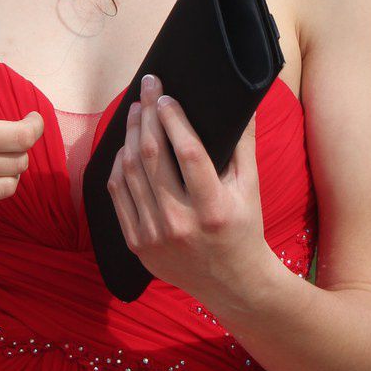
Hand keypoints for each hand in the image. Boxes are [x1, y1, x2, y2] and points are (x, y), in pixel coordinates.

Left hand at [107, 73, 270, 296]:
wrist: (231, 283)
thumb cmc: (244, 228)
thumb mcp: (251, 188)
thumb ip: (244, 144)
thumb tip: (245, 103)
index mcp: (213, 209)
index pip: (188, 153)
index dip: (174, 120)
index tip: (166, 95)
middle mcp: (181, 223)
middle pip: (153, 157)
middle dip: (149, 115)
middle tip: (147, 87)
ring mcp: (154, 236)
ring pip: (131, 172)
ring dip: (131, 135)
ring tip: (137, 110)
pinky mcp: (137, 244)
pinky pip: (118, 195)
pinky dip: (118, 165)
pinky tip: (126, 145)